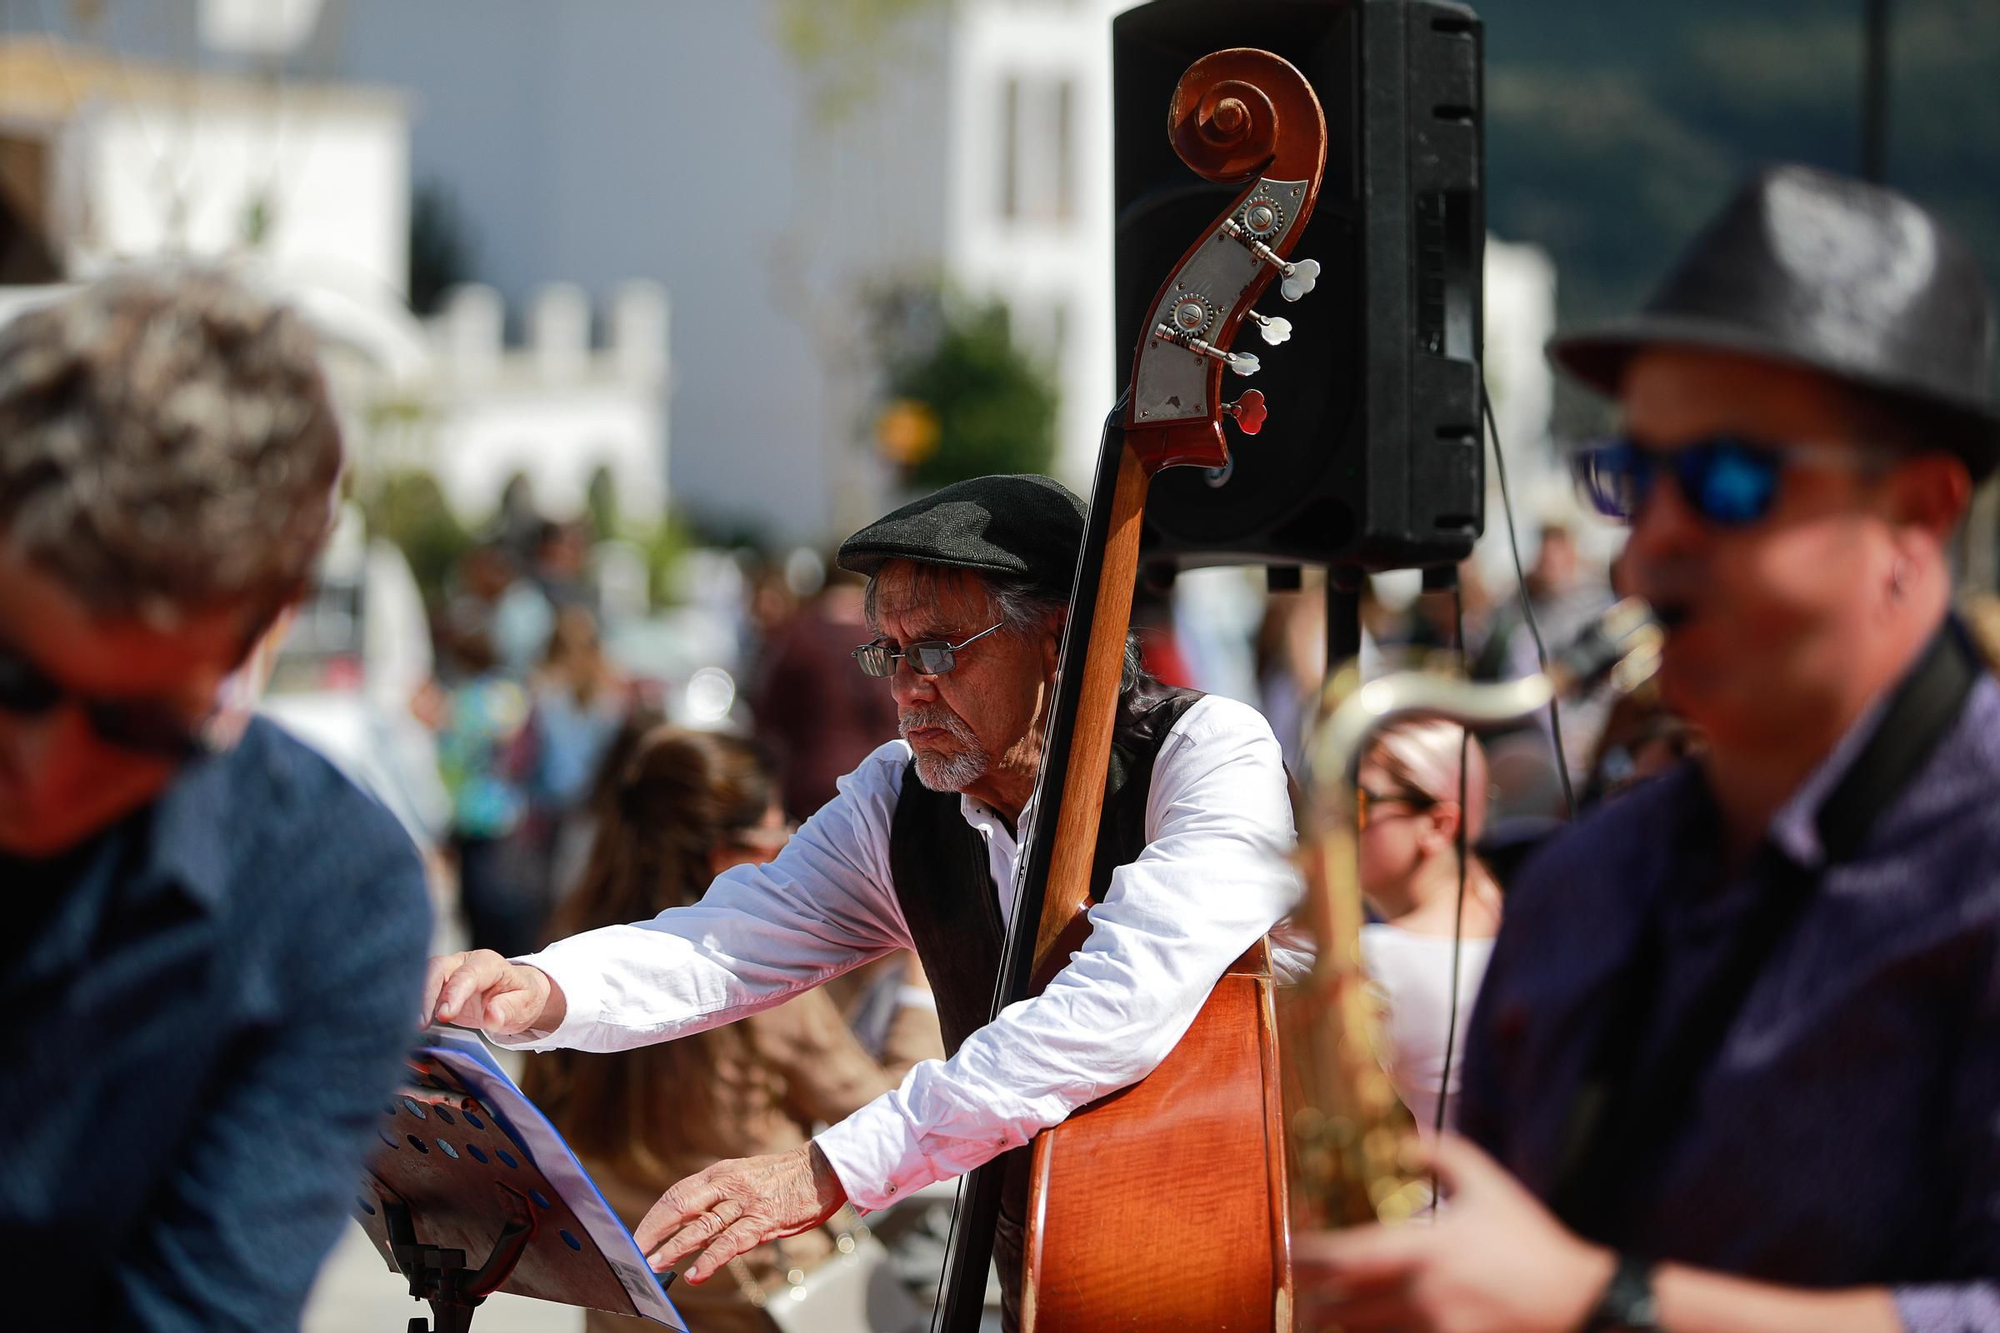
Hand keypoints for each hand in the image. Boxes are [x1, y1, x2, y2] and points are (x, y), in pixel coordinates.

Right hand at [421, 950, 563, 1035]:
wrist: (516, 995)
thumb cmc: (520, 997)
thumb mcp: (523, 1005)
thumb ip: (508, 1010)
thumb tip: (493, 1017)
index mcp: (488, 964)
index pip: (467, 974)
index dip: (453, 993)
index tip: (444, 1015)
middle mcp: (464, 962)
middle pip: (438, 969)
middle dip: (426, 994)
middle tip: (420, 1023)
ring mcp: (449, 972)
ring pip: (423, 976)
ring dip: (415, 999)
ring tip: (412, 1025)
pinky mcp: (438, 985)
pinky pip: (419, 988)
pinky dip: (411, 1002)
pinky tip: (408, 1021)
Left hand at [635, 1143, 847, 1284]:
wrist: (823, 1168)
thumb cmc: (783, 1178)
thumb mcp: (744, 1178)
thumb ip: (718, 1200)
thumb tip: (690, 1229)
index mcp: (719, 1173)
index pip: (677, 1195)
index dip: (655, 1218)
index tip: (637, 1238)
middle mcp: (728, 1184)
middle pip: (681, 1207)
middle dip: (655, 1232)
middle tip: (636, 1253)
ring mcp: (745, 1201)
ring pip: (703, 1226)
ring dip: (676, 1246)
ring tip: (656, 1264)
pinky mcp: (764, 1218)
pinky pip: (732, 1241)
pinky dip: (712, 1259)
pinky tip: (697, 1274)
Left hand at [1294, 1135, 1614, 1332]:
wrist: (1575, 1302)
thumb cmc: (1530, 1240)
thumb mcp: (1489, 1185)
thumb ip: (1443, 1155)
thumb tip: (1401, 1139)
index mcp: (1426, 1248)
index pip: (1349, 1255)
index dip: (1311, 1256)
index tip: (1290, 1251)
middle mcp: (1421, 1292)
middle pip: (1345, 1304)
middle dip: (1315, 1299)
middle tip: (1297, 1291)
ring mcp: (1433, 1329)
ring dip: (1339, 1324)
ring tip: (1321, 1316)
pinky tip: (1362, 1331)